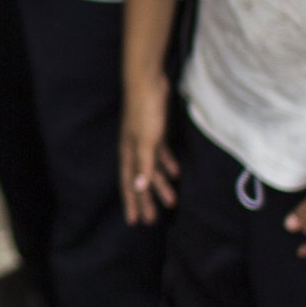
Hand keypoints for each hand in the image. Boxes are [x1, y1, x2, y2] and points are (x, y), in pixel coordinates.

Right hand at [119, 73, 179, 225]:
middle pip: (140, 181)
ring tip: (172, 201)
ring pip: (152, 170)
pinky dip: (168, 165)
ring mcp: (144, 142)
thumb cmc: (145, 113)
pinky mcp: (155, 133)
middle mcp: (134, 151)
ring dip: (161, 186)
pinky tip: (176, 174)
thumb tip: (139, 189)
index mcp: (129, 154)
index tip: (135, 222)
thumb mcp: (146, 142)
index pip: (129, 185)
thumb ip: (143, 165)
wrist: (147, 84)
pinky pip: (161, 155)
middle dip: (146, 201)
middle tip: (153, 220)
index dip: (132, 204)